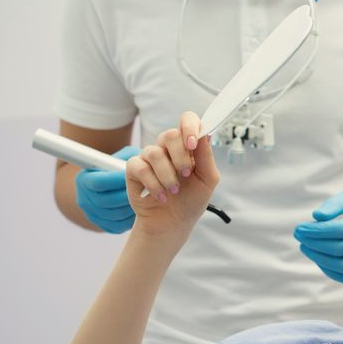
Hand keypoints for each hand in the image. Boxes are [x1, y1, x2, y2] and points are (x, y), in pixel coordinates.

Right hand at [75, 146, 139, 232]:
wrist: (108, 189)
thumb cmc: (117, 169)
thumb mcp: (119, 158)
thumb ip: (127, 157)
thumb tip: (138, 161)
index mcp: (84, 179)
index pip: (99, 182)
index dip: (118, 180)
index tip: (135, 177)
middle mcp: (84, 199)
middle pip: (108, 201)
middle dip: (129, 196)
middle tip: (147, 191)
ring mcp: (93, 214)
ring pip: (115, 214)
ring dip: (133, 208)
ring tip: (147, 201)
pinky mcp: (103, 226)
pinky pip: (119, 226)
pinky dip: (132, 219)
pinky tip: (143, 211)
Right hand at [125, 111, 219, 235]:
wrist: (174, 223)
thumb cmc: (191, 200)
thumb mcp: (207, 180)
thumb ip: (206, 156)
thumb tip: (205, 133)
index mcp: (188, 146)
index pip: (187, 120)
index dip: (189, 127)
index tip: (192, 144)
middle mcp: (168, 148)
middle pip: (169, 134)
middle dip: (180, 158)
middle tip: (186, 175)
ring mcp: (150, 157)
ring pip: (154, 153)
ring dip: (167, 176)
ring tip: (174, 191)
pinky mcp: (134, 169)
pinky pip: (140, 167)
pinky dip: (153, 185)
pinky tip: (161, 196)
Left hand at [293, 187, 342, 283]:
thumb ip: (335, 204)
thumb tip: (316, 217)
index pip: (340, 230)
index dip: (316, 231)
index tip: (300, 228)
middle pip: (340, 249)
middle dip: (314, 244)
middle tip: (299, 237)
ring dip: (320, 259)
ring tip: (306, 248)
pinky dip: (332, 272)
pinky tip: (319, 260)